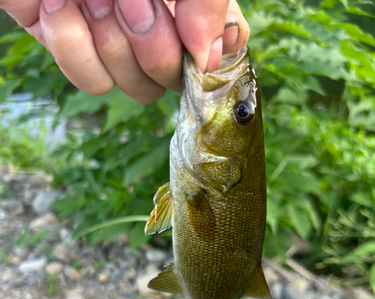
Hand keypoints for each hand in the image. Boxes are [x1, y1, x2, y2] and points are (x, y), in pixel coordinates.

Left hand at [1, 0, 248, 102]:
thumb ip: (207, 0)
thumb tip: (209, 61)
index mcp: (185, 3)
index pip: (219, 48)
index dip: (208, 52)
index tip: (191, 29)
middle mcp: (155, 24)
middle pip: (173, 80)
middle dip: (153, 45)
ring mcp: (113, 39)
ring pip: (136, 87)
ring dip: (112, 40)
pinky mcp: (71, 47)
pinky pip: (92, 82)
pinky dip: (73, 46)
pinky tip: (58, 4)